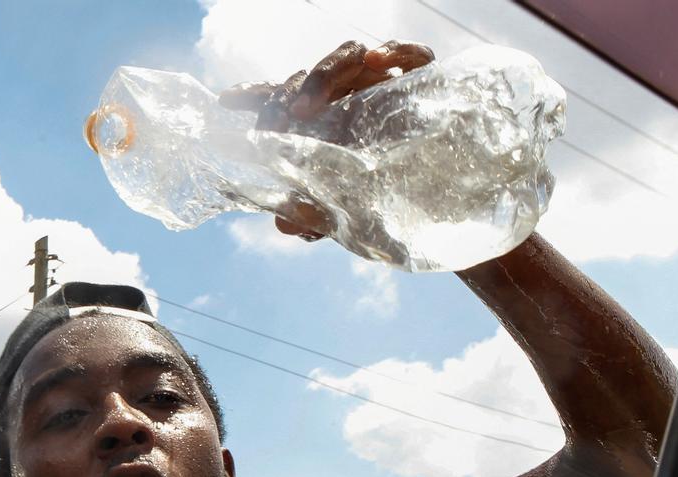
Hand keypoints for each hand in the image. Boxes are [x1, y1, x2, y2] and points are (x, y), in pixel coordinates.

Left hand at [219, 40, 434, 240]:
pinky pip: (409, 54)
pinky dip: (393, 52)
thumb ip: (314, 214)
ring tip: (307, 108)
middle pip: (307, 79)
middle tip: (278, 123)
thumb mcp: (345, 212)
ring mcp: (383, 83)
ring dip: (322, 77)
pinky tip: (376, 63)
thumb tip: (282, 223)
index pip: (283, 101)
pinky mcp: (423, 78)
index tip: (227, 99)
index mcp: (322, 122)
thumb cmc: (388, 198)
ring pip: (346, 57)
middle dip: (285, 96)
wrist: (451, 200)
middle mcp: (347, 97)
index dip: (255, 96)